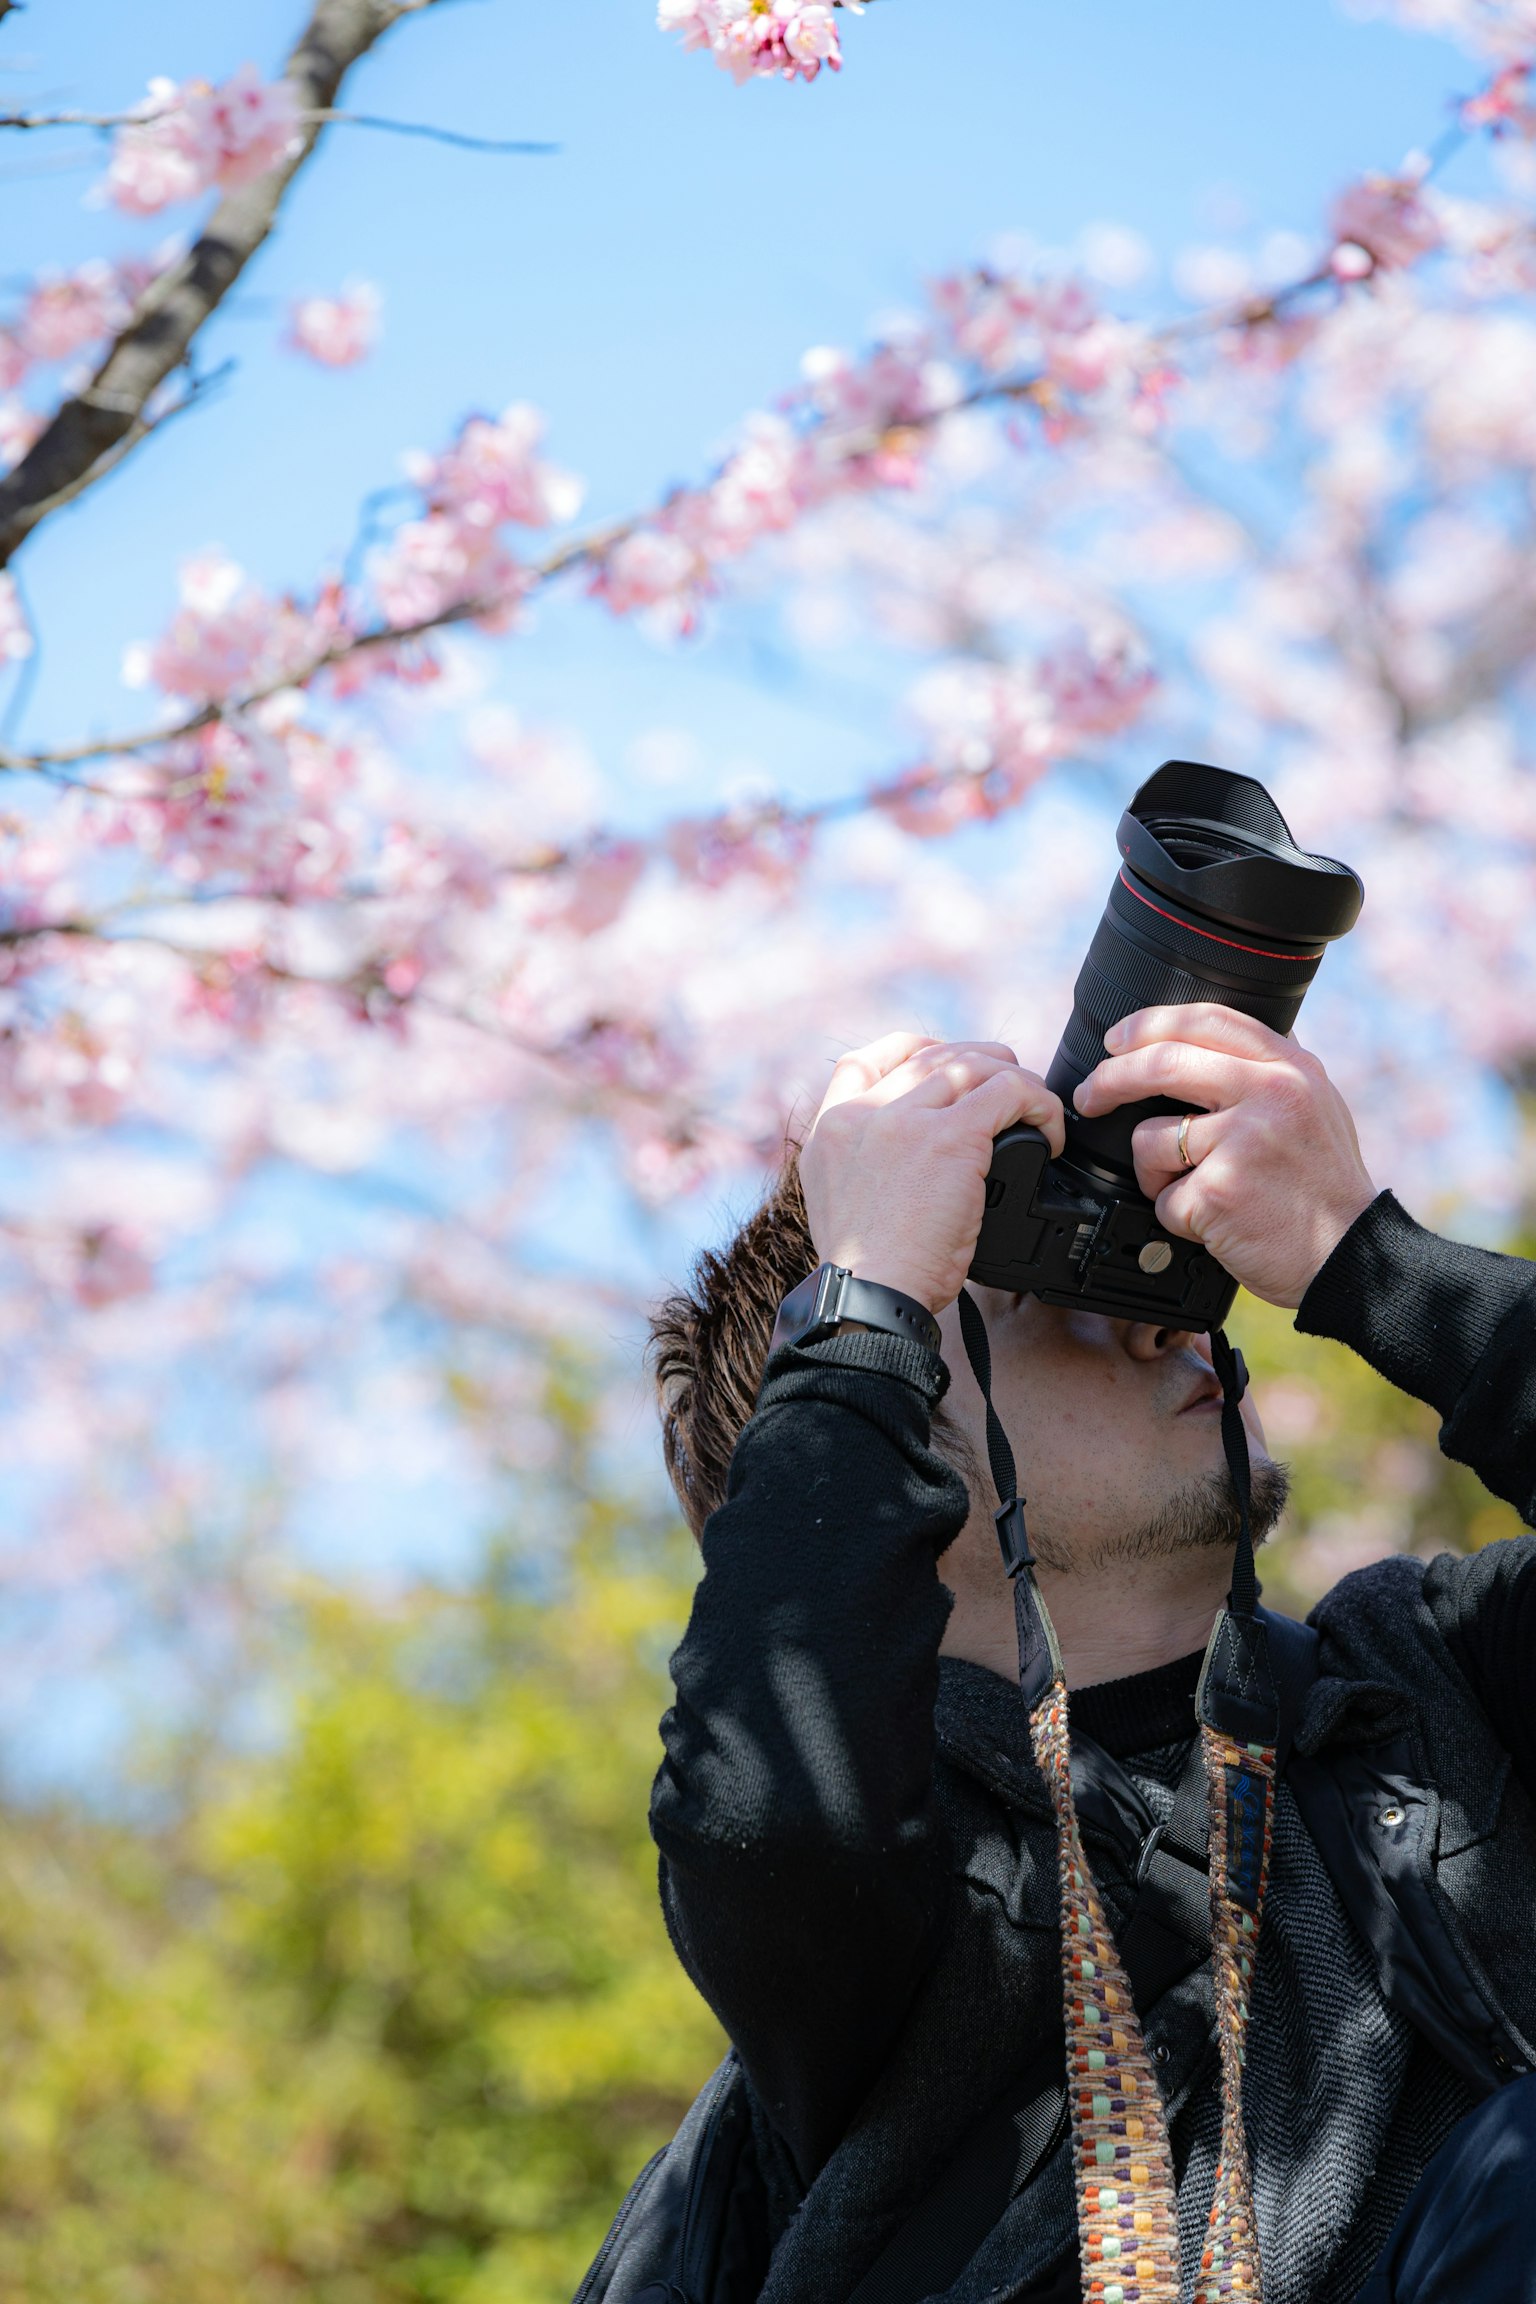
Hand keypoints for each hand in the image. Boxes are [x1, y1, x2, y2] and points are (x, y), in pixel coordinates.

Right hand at [799, 1032, 1065, 1314]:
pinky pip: (1009, 1092)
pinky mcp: (951, 1137)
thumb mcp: (838, 1205)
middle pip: (930, 1056)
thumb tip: (908, 1162)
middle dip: (978, 1064)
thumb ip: (863, 1167)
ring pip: (974, 1065)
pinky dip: (1039, 1104)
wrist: (871, 1296)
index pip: (862, 1060)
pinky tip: (1050, 1135)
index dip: (909, 1052)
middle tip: (1007, 1091)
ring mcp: (906, 1119)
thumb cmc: (868, 1273)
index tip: (942, 1066)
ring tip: (1037, 1113)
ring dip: (1015, 1082)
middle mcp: (864, 1113)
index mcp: (831, 1129)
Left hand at [1073, 1004, 1375, 1308]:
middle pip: (1161, 1063)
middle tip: (1089, 1097)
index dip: (1149, 1023)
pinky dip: (1176, 1216)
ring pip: (1150, 1138)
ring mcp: (1243, 1140)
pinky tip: (1214, 1224)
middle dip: (1109, 1079)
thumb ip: (1270, 1072)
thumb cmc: (1326, 1190)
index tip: (1116, 1040)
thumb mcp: (1318, 1107)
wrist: (1350, 1257)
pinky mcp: (1218, 1190)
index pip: (1207, 1020)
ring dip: (1154, 1172)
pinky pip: (1163, 1197)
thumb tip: (1209, 1041)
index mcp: (1291, 1069)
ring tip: (1195, 1192)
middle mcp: (1270, 1094)